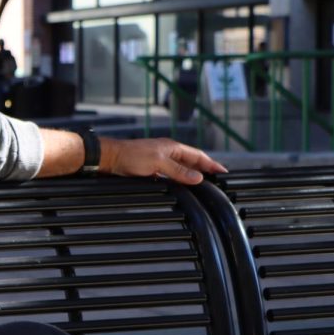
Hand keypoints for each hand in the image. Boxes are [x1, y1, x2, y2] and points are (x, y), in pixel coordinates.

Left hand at [102, 137, 226, 184]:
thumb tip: (198, 177)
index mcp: (173, 147)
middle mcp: (168, 153)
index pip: (198, 156)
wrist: (110, 158)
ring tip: (203, 185)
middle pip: (191, 162)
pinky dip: (178, 180)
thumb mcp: (158, 163)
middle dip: (204, 169)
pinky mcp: (151, 168)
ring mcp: (160, 160)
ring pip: (181, 168)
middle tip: (217, 179)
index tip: (223, 171)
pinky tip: (181, 186)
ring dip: (191, 175)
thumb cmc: (131, 155)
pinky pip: (170, 174)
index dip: (211, 163)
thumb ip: (178, 170)